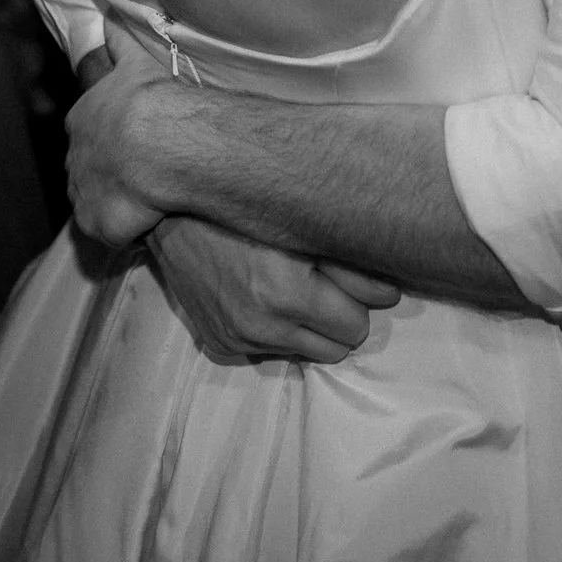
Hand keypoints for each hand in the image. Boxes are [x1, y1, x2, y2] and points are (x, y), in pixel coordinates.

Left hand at [64, 37, 178, 248]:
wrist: (155, 143)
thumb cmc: (149, 100)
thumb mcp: (133, 60)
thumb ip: (119, 40)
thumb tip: (107, 11)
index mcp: (80, 119)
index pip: (86, 132)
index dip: (108, 140)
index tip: (131, 144)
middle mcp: (74, 158)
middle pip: (86, 169)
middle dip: (107, 173)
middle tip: (141, 176)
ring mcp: (82, 193)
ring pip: (94, 200)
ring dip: (115, 202)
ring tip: (146, 204)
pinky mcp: (95, 223)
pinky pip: (109, 230)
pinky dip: (125, 230)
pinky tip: (147, 225)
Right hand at [148, 215, 401, 364]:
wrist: (169, 210)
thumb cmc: (242, 207)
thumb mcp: (302, 226)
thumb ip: (352, 261)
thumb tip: (393, 291)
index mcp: (285, 294)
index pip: (357, 325)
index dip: (362, 298)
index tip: (355, 276)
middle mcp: (259, 325)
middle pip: (338, 348)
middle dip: (341, 317)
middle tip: (328, 283)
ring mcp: (237, 338)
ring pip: (308, 353)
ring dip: (311, 327)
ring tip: (299, 289)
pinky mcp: (219, 343)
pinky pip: (270, 350)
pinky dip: (276, 330)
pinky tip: (263, 296)